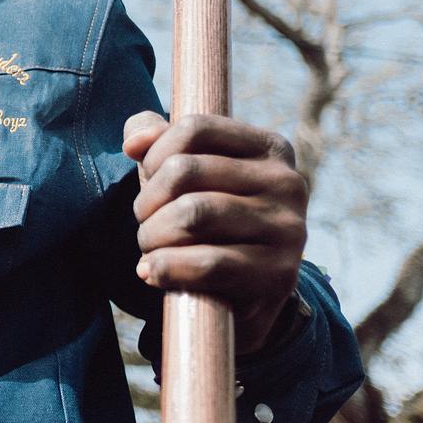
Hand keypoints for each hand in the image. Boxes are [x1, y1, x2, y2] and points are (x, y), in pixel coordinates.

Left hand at [122, 112, 307, 354]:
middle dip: (147, 201)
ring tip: (150, 248)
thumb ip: (157, 140)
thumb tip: (134, 142)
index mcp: (270, 148)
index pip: (194, 129)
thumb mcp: (187, 175)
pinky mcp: (278, 275)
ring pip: (192, 214)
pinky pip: (207, 263)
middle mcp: (287, 183)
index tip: (149, 181)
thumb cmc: (210, 220)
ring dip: (152, 234)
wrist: (248, 293)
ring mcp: (288, 230)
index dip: (154, 155)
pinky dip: (166, 267)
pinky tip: (151, 271)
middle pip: (184, 171)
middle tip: (145, 222)